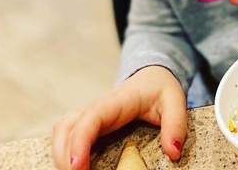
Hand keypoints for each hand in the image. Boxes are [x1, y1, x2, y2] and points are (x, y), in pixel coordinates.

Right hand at [51, 66, 186, 169]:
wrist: (152, 77)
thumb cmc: (161, 89)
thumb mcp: (175, 101)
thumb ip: (176, 124)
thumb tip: (173, 152)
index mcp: (117, 100)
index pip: (91, 117)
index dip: (79, 142)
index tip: (77, 167)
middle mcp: (97, 107)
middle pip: (67, 127)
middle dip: (65, 156)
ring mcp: (89, 115)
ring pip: (62, 131)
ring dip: (61, 155)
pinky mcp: (87, 124)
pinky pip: (67, 136)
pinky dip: (64, 152)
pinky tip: (78, 168)